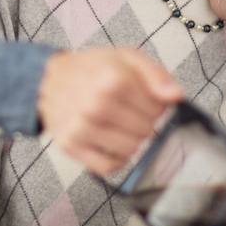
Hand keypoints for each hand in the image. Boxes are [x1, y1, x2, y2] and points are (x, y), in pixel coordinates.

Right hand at [38, 47, 183, 174]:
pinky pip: (108, 167)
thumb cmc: (91, 69)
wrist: (48, 80)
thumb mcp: (126, 58)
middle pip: (146, 130)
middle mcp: (97, 105)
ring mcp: (82, 127)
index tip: (144, 100)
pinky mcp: (72, 146)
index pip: (158, 109)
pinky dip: (117, 159)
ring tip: (120, 125)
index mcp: (114, 80)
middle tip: (130, 111)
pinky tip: (113, 144)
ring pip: (131, 149)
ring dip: (131, 140)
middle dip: (144, 122)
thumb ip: (156, 75)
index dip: (156, 105)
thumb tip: (177, 96)